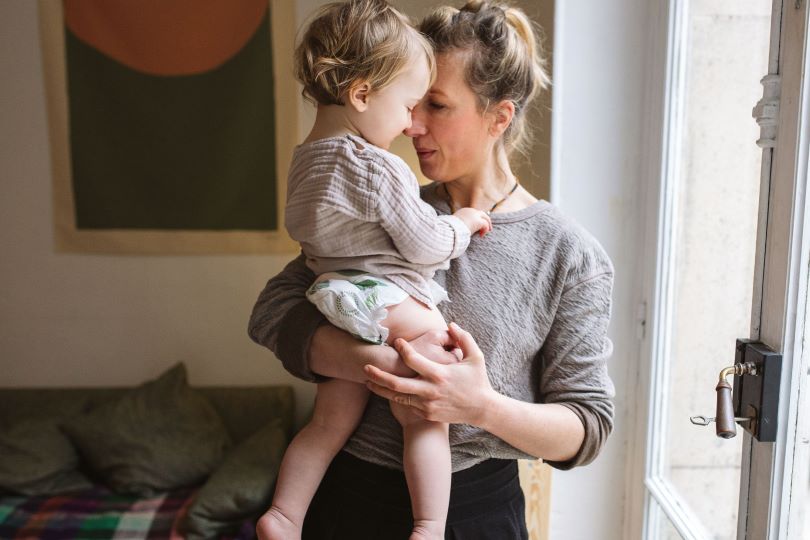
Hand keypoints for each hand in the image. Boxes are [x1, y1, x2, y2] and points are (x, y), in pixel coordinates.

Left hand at [365, 322, 495, 424]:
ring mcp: (427, 404)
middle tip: (365, 366)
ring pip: (397, 396)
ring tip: (367, 380)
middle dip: (378, 374)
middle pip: (396, 383)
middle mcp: (430, 391)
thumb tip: (451, 324)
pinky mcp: (427, 413)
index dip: (403, 349)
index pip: (413, 360)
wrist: (482, 409)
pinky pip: (406, 404)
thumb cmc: (478, 380)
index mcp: (439, 374)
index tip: (397, 342)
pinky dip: (394, 397)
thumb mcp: (476, 357)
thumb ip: (463, 338)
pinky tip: (385, 389)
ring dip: (380, 388)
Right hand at [454, 207, 492, 236]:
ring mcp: (475, 215)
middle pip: (481, 213)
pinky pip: (485, 225)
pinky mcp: (479, 221)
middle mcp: (470, 211)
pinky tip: (481, 235)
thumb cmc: (450, 228)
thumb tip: (456, 230)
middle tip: (487, 226)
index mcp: (463, 211)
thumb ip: (457, 225)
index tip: (477, 225)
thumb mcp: (453, 224)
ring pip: (485, 218)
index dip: (476, 218)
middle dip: (485, 219)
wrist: (451, 229)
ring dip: (488, 224)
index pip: (473, 213)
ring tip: (488, 230)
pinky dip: (485, 230)